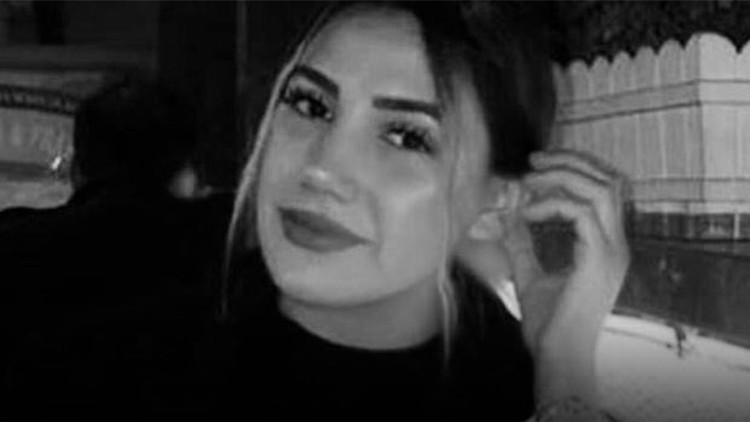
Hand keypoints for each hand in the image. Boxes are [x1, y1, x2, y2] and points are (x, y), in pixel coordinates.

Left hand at [502, 149, 630, 405]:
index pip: (604, 190)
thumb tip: (508, 214)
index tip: (535, 169)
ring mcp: (613, 251)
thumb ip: (523, 244)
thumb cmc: (549, 323)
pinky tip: (527, 214)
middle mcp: (617, 244)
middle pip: (609, 181)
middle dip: (571, 162)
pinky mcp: (600, 259)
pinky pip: (583, 213)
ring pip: (601, 190)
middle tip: (535, 160)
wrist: (557, 355)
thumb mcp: (531, 274)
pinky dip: (552, 205)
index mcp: (606, 246)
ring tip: (530, 180)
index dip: (572, 171)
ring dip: (563, 178)